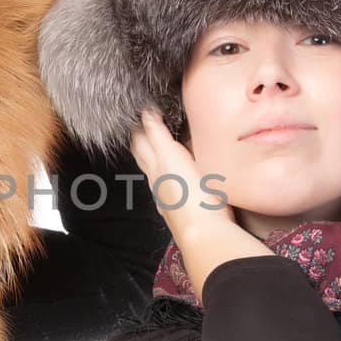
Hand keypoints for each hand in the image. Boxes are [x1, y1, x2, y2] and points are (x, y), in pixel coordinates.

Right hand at [129, 109, 270, 300]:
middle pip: (141, 156)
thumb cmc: (206, 229)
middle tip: (134, 125)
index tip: (145, 147)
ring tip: (141, 115)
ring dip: (141, 130)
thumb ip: (198, 211)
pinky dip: (150, 119)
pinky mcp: (167, 154)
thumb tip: (200, 221)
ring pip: (143, 144)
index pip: (152, 172)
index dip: (148, 158)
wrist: (201, 232)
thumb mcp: (199, 216)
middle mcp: (157, 180)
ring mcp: (160, 167)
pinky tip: (149, 108)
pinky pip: (154, 131)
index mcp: (165, 194)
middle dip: (138, 141)